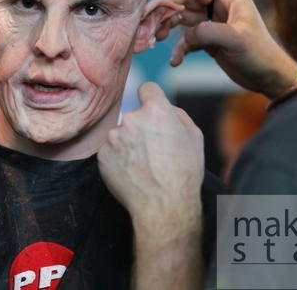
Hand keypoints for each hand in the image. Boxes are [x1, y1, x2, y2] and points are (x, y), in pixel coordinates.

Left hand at [98, 83, 203, 235]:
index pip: (147, 88)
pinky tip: (132, 172)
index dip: (151, 98)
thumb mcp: (195, 137)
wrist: (163, 206)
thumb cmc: (184, 173)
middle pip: (134, 115)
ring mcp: (113, 137)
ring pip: (121, 133)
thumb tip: (165, 107)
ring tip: (143, 165)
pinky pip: (110, 150)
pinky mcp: (101, 154)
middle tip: (154, 150)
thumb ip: (177, 114)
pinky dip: (118, 158)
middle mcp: (131, 118)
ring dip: (129, 143)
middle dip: (142, 127)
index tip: (151, 108)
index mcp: (156, 110)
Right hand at [157, 0, 296, 98]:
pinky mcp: (207, 41)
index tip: (199, 4)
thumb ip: (209, 32)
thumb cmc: (259, 54)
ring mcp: (211, 24)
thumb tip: (186, 35)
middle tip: (159, 22)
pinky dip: (179, 49)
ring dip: (169, 26)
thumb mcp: (236, 39)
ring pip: (182, 18)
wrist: (267, 78)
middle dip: (171, 8)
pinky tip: (175, 61)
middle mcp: (218, 8)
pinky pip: (187, 40)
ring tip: (159, 38)